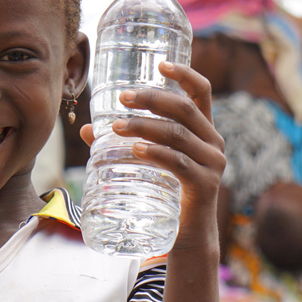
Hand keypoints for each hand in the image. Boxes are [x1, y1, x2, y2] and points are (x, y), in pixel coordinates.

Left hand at [81, 62, 224, 249]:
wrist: (187, 238)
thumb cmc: (168, 194)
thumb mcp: (150, 163)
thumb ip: (125, 143)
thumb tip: (88, 130)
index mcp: (204, 131)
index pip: (201, 93)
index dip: (184, 74)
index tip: (161, 63)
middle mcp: (213, 143)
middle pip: (184, 109)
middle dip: (150, 98)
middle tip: (122, 97)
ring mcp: (212, 164)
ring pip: (176, 135)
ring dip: (144, 126)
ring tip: (116, 127)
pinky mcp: (205, 186)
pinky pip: (179, 163)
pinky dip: (155, 154)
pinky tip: (136, 150)